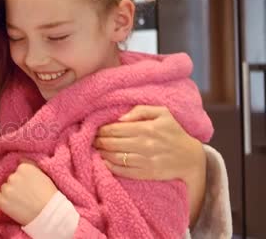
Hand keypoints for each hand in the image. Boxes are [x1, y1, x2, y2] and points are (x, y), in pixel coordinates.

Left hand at [0, 160, 56, 225]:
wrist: (49, 214)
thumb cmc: (49, 196)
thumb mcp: (43, 175)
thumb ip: (31, 166)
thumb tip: (20, 160)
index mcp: (24, 167)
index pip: (18, 169)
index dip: (22, 178)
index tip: (27, 186)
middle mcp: (14, 175)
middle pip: (10, 178)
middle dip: (16, 186)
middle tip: (25, 195)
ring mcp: (7, 188)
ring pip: (4, 187)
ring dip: (9, 193)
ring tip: (20, 202)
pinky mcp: (2, 201)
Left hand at [94, 105, 206, 225]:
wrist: (190, 157)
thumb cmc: (173, 131)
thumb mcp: (162, 113)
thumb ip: (140, 110)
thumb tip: (120, 118)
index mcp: (146, 128)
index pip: (115, 128)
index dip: (101, 129)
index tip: (95, 129)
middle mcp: (145, 144)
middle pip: (112, 143)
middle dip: (98, 140)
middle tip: (92, 139)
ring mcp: (145, 160)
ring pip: (115, 157)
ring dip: (102, 153)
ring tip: (96, 148)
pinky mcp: (147, 173)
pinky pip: (123, 171)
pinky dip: (110, 166)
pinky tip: (104, 161)